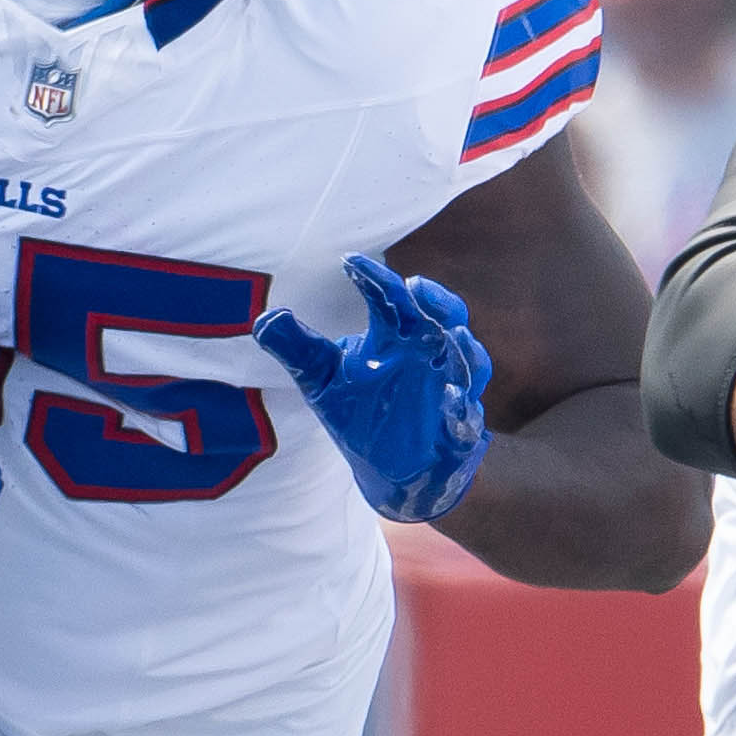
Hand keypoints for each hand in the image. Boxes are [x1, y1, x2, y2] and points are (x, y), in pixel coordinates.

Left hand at [255, 254, 493, 521]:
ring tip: (452, 337)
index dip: (374, 279)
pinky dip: (465, 410)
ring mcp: (450, 390)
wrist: (388, 472)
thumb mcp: (321, 380)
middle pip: (446, 316)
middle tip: (416, 287)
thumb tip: (265, 319)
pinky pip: (469, 418)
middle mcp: (427, 356)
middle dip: (439, 301)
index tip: (349, 263)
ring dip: (464, 351)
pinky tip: (454, 404)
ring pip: (469, 363)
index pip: (391, 298)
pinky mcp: (460, 429)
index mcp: (394, 338)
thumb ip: (297, 348)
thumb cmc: (358, 414)